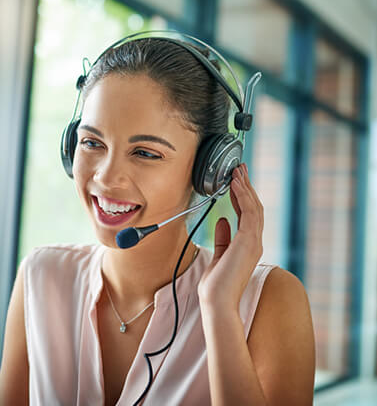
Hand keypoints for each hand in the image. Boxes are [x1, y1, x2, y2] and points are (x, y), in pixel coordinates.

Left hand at [197, 163, 263, 311]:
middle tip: (239, 168)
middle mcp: (254, 241)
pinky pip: (249, 213)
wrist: (217, 301)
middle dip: (246, 186)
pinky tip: (235, 184)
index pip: (248, 214)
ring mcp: (254, 241)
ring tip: (237, 171)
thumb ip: (223, 238)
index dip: (243, 195)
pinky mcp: (249, 241)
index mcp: (248, 245)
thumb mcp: (218, 255)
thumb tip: (223, 220)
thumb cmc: (216, 284)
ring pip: (254, 207)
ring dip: (245, 187)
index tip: (236, 181)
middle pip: (254, 207)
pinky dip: (243, 196)